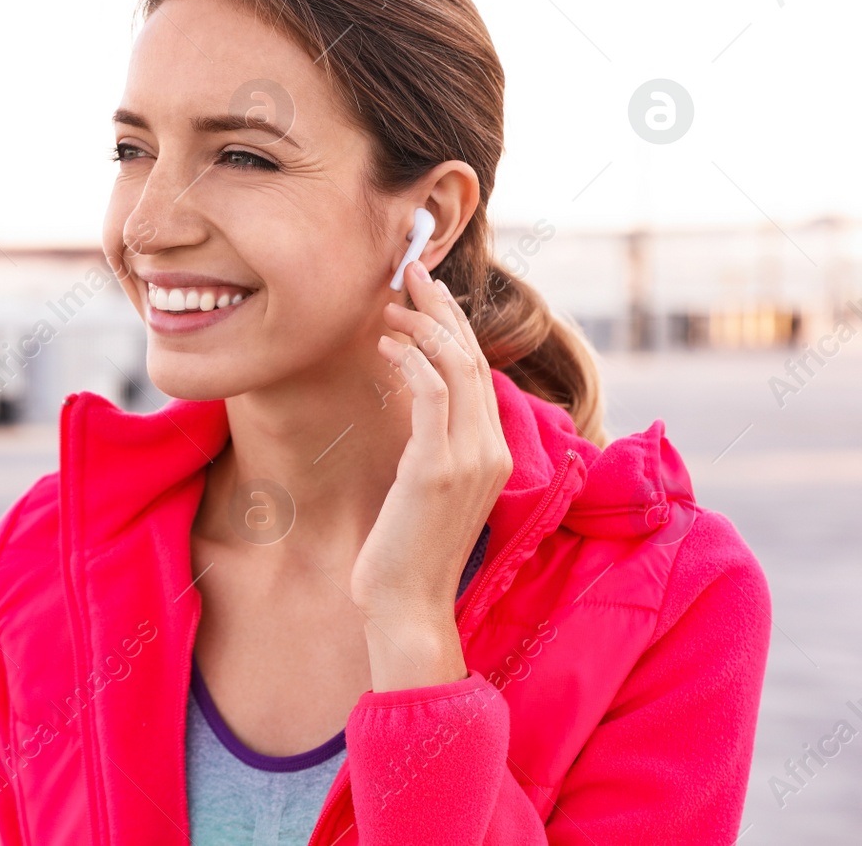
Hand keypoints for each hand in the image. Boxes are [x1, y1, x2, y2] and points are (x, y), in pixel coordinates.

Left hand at [351, 259, 513, 688]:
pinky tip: (383, 345)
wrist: (406, 607)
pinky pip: (429, 393)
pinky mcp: (437, 467)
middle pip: (472, 357)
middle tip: (410, 270)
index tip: (425, 292)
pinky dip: (409, 358)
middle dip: (441, 308)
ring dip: (421, 325)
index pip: (480, 371)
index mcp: (494, 451)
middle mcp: (491, 449)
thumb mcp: (427, 488)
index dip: (454, 325)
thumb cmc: (406, 551)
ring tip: (388, 302)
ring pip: (455, 365)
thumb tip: (415, 403)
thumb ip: (433, 445)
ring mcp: (469, 458)